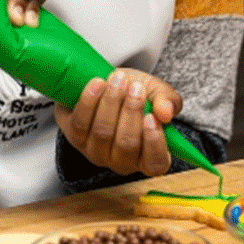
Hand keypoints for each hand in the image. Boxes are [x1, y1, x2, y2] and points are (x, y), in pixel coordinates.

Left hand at [54, 68, 182, 176]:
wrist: (109, 84)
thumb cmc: (138, 93)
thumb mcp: (158, 93)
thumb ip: (168, 101)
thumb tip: (165, 113)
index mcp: (149, 157)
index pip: (155, 164)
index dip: (154, 143)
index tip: (151, 117)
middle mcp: (122, 162)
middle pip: (126, 144)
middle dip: (131, 111)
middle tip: (135, 87)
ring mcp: (97, 153)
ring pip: (102, 133)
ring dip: (110, 103)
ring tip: (118, 79)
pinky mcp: (75, 139)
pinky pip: (80, 124)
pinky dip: (89, 102)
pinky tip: (97, 84)